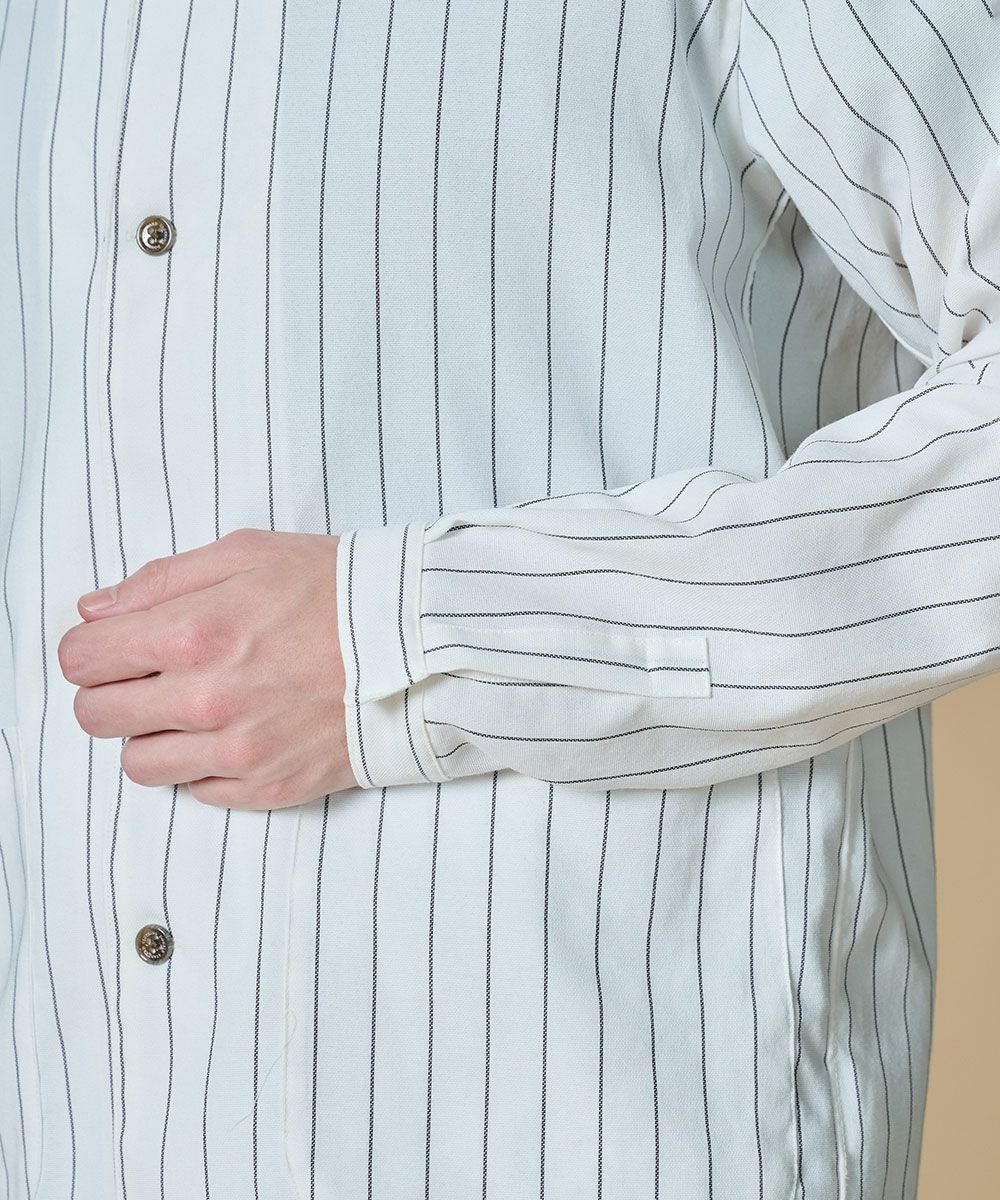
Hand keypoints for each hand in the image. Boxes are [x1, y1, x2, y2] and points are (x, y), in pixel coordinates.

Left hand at [57, 527, 356, 809]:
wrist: (418, 645)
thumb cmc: (336, 590)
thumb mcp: (248, 553)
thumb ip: (162, 579)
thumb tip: (96, 610)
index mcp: (193, 633)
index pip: (81, 659)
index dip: (91, 648)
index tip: (115, 644)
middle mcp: (206, 700)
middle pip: (96, 717)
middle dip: (110, 691)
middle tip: (149, 675)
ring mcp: (237, 751)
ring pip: (137, 764)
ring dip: (151, 735)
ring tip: (191, 709)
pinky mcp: (267, 786)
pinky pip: (197, 791)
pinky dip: (203, 764)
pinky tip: (236, 730)